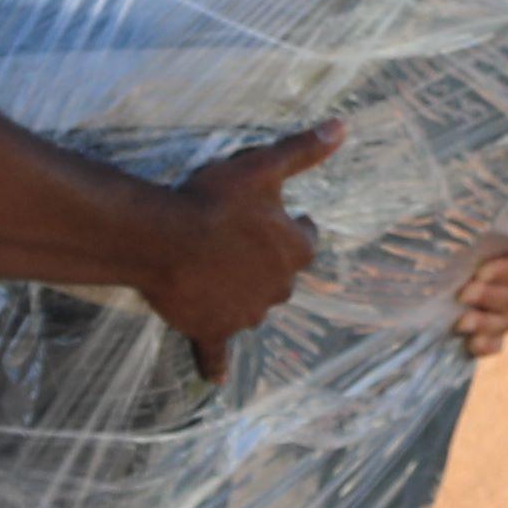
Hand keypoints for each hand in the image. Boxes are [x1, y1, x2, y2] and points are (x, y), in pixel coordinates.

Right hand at [148, 124, 339, 380]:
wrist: (163, 239)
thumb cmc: (214, 200)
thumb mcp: (262, 166)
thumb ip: (303, 150)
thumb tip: (343, 127)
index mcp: (295, 250)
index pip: (307, 240)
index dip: (293, 227)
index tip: (279, 218)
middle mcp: (278, 288)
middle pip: (280, 276)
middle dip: (265, 262)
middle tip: (237, 241)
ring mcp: (246, 313)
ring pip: (251, 308)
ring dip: (239, 295)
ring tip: (213, 273)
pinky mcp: (213, 330)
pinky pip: (216, 353)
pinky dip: (215, 364)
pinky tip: (215, 379)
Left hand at [451, 185, 507, 359]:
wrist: (469, 229)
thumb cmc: (498, 208)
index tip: (484, 270)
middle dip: (494, 296)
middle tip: (465, 291)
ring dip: (488, 322)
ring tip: (461, 320)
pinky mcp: (500, 323)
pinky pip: (500, 342)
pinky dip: (488, 345)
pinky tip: (471, 344)